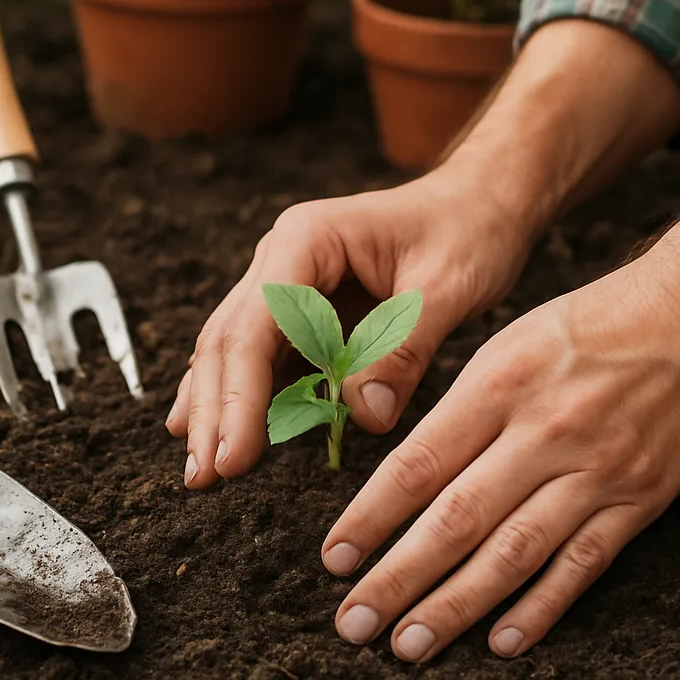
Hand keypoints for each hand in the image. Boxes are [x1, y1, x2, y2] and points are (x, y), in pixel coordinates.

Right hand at [167, 20, 679, 489]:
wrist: (480, 202)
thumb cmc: (468, 231)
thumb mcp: (447, 286)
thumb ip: (402, 349)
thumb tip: (364, 420)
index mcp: (308, 240)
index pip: (256, 324)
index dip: (240, 396)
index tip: (235, 456)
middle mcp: (282, 258)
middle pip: (229, 339)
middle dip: (214, 411)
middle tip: (203, 478)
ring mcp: (286, 282)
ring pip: (233, 350)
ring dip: (216, 409)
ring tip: (200, 472)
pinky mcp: (302, 309)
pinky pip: (261, 356)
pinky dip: (240, 395)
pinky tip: (216, 431)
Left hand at [322, 242, 679, 661]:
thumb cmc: (583, 328)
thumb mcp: (504, 345)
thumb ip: (456, 410)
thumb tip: (401, 478)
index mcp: (497, 386)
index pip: (417, 465)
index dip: (370, 518)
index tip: (333, 560)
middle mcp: (542, 433)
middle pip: (457, 520)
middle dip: (398, 578)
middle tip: (353, 624)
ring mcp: (595, 471)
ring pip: (513, 554)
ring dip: (456, 606)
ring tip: (409, 644)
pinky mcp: (639, 500)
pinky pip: (582, 565)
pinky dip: (541, 608)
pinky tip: (501, 642)